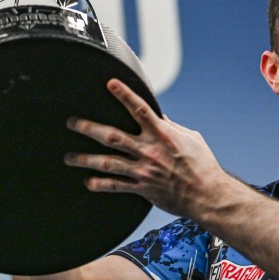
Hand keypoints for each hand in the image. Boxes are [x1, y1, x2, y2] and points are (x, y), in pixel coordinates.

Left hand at [64, 78, 229, 219]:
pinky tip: (88, 182)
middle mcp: (150, 151)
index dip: (125, 95)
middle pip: (113, 136)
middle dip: (90, 128)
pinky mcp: (143, 188)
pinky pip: (117, 186)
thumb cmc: (203, 166)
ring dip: (86, 159)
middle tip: (73, 123)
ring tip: (70, 158)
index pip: (140, 109)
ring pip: (108, 163)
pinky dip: (101, 184)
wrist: (208, 195)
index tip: (110, 83)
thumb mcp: (192, 139)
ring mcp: (144, 171)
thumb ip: (172, 127)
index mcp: (163, 135)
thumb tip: (159, 116)